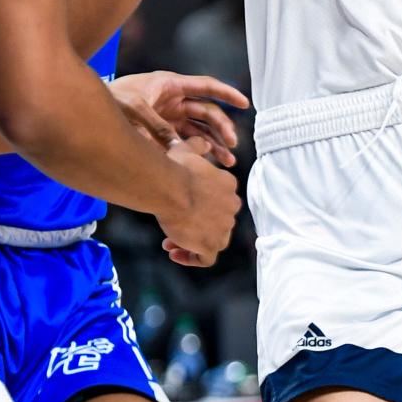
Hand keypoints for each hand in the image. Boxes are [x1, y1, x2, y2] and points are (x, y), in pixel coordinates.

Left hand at [112, 70, 248, 166]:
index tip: (245, 103)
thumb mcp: (133, 108)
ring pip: (199, 129)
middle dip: (221, 128)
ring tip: (227, 161)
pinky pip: (186, 140)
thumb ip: (156, 126)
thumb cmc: (111, 98)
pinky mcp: (162, 130)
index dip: (227, 94)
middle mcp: (174, 99)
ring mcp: (169, 115)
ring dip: (214, 144)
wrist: (89, 106)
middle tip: (232, 145)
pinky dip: (197, 151)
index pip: (205, 86)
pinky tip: (208, 164)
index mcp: (170, 85)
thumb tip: (176, 148)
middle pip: (206, 112)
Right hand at [158, 136, 241, 267]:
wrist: (170, 188)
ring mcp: (223, 228)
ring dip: (193, 243)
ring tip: (170, 241)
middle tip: (175, 226)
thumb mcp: (186, 148)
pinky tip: (173, 252)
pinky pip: (205, 259)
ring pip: (214, 241)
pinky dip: (191, 257)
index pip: (220, 199)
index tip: (182, 206)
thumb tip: (203, 143)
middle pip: (217, 221)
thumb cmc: (175, 168)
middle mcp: (231, 207)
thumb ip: (197, 146)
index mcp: (228, 185)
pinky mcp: (211, 245)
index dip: (202, 205)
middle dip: (197, 225)